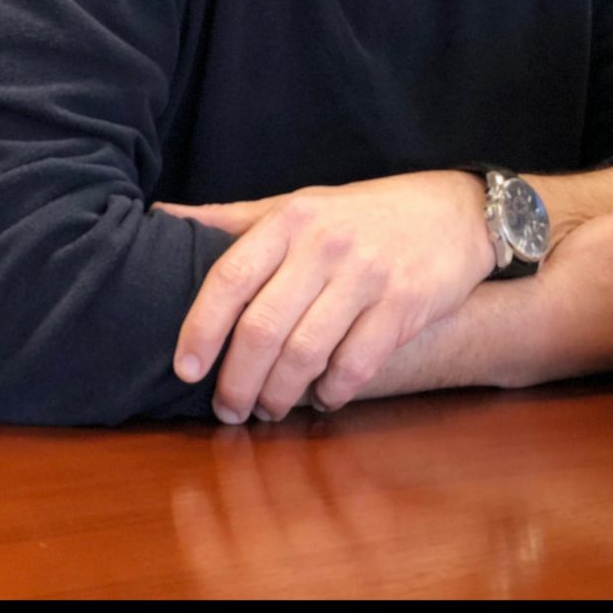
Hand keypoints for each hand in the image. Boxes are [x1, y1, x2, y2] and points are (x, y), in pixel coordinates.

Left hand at [153, 171, 495, 421]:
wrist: (453, 211)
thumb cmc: (361, 214)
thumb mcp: (297, 204)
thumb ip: (233, 219)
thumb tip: (159, 219)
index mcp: (291, 217)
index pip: (230, 276)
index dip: (200, 329)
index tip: (185, 369)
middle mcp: (326, 243)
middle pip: (263, 327)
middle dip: (237, 381)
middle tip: (228, 408)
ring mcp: (367, 274)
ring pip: (305, 354)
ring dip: (280, 395)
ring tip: (271, 408)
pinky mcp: (404, 305)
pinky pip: (355, 366)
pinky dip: (331, 393)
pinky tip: (322, 396)